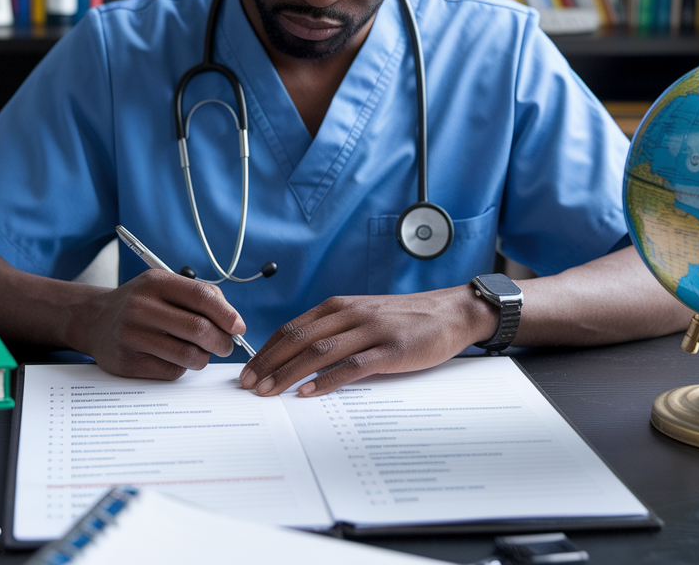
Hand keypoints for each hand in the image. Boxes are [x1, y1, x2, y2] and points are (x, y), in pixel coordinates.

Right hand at [68, 269, 246, 380]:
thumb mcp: (163, 287)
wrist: (94, 320)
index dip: (227, 314)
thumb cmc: (139, 304)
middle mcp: (141, 306)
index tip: (239, 327)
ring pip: (189, 355)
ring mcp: (132, 335)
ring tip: (199, 352)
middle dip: (222, 342)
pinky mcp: (127, 362)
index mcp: (155, 282)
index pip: (202, 296)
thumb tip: (233, 321)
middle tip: (226, 346)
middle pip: (199, 329)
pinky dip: (181, 368)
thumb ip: (198, 296)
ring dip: (203, 357)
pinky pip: (172, 371)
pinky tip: (173, 358)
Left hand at [238, 284, 495, 397]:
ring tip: (269, 391)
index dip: (267, 350)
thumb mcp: (364, 316)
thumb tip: (299, 357)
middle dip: (269, 362)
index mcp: (340, 306)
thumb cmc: (405, 319)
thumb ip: (335, 330)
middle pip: (299, 338)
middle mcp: (351, 314)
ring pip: (320, 351)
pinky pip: (353, 366)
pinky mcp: (390, 350)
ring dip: (290, 372)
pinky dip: (328, 380)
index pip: (292, 328)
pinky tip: (310, 392)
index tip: (248, 370)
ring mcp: (371, 331)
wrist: (451, 312)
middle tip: (248, 384)